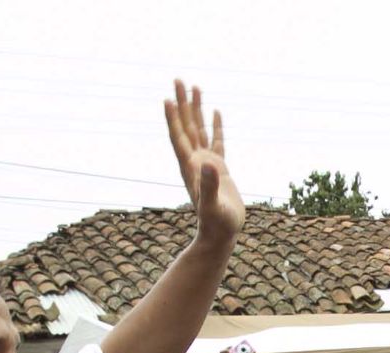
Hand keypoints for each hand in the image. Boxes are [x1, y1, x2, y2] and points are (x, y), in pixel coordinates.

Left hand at [166, 80, 244, 248]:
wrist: (221, 235)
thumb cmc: (216, 224)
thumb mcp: (213, 206)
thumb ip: (209, 185)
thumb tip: (210, 164)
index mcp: (190, 168)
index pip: (179, 138)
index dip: (173, 119)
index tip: (168, 98)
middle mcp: (194, 162)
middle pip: (186, 127)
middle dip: (182, 103)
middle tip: (178, 80)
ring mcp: (206, 164)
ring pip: (199, 130)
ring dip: (196, 109)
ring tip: (195, 87)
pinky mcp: (219, 169)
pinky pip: (216, 141)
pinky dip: (214, 126)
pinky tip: (215, 112)